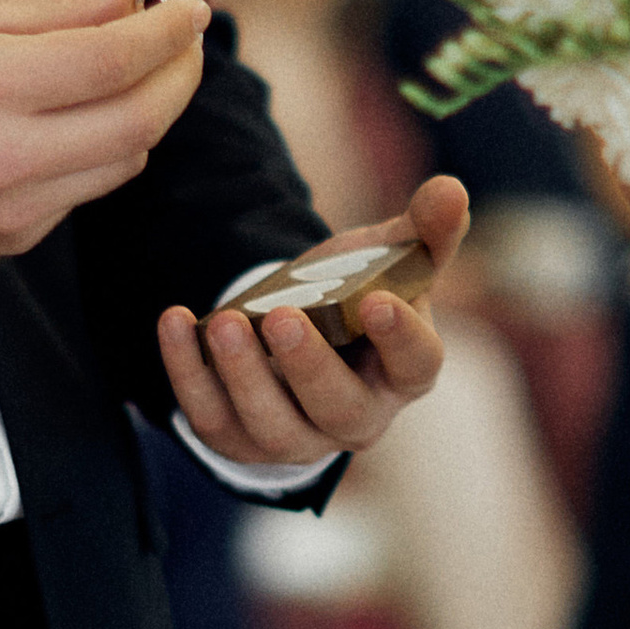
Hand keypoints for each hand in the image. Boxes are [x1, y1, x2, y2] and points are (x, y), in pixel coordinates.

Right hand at [0, 0, 209, 263]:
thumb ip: (54, 8)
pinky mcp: (9, 240)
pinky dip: (106, 147)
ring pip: (125, 159)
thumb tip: (135, 1)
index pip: (113, 60)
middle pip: (139, 120)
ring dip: (151, 112)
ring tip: (143, 70)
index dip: (168, 31)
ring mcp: (8, 209)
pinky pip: (87, 188)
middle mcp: (0, 157)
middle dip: (179, 73)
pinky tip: (87, 116)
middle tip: (186, 40)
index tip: (191, 5)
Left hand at [158, 176, 468, 473]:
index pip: (417, 365)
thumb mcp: (387, 258)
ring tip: (225, 321)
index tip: (376, 302)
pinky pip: (211, 419)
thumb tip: (451, 188)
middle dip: (309, 367)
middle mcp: (357, 417)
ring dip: (245, 376)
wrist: (296, 331)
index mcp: (404, 372)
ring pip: (274, 426)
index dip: (401, 339)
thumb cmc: (354, 296)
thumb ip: (423, 228)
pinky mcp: (239, 440)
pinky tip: (177, 322)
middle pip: (340, 408)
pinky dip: (188, 373)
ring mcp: (298, 437)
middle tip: (281, 317)